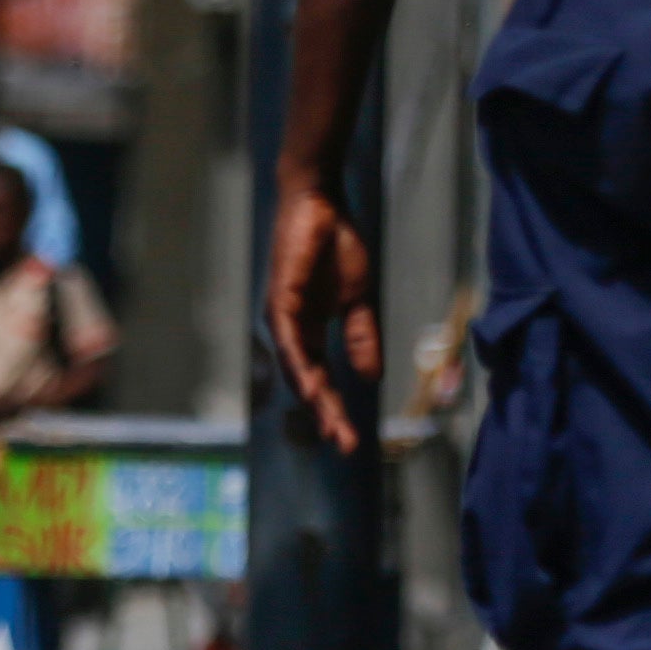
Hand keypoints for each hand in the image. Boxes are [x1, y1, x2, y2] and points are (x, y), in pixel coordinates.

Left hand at [260, 178, 378, 455]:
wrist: (323, 206)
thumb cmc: (337, 246)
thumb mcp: (358, 299)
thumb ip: (361, 337)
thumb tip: (370, 376)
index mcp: (310, 332)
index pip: (322, 380)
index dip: (336, 409)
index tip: (353, 439)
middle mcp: (292, 331)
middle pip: (308, 383)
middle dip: (327, 415)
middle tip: (346, 444)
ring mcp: (283, 318)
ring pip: (297, 369)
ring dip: (314, 398)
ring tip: (332, 424)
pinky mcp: (280, 300)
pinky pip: (290, 341)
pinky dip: (300, 365)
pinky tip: (312, 386)